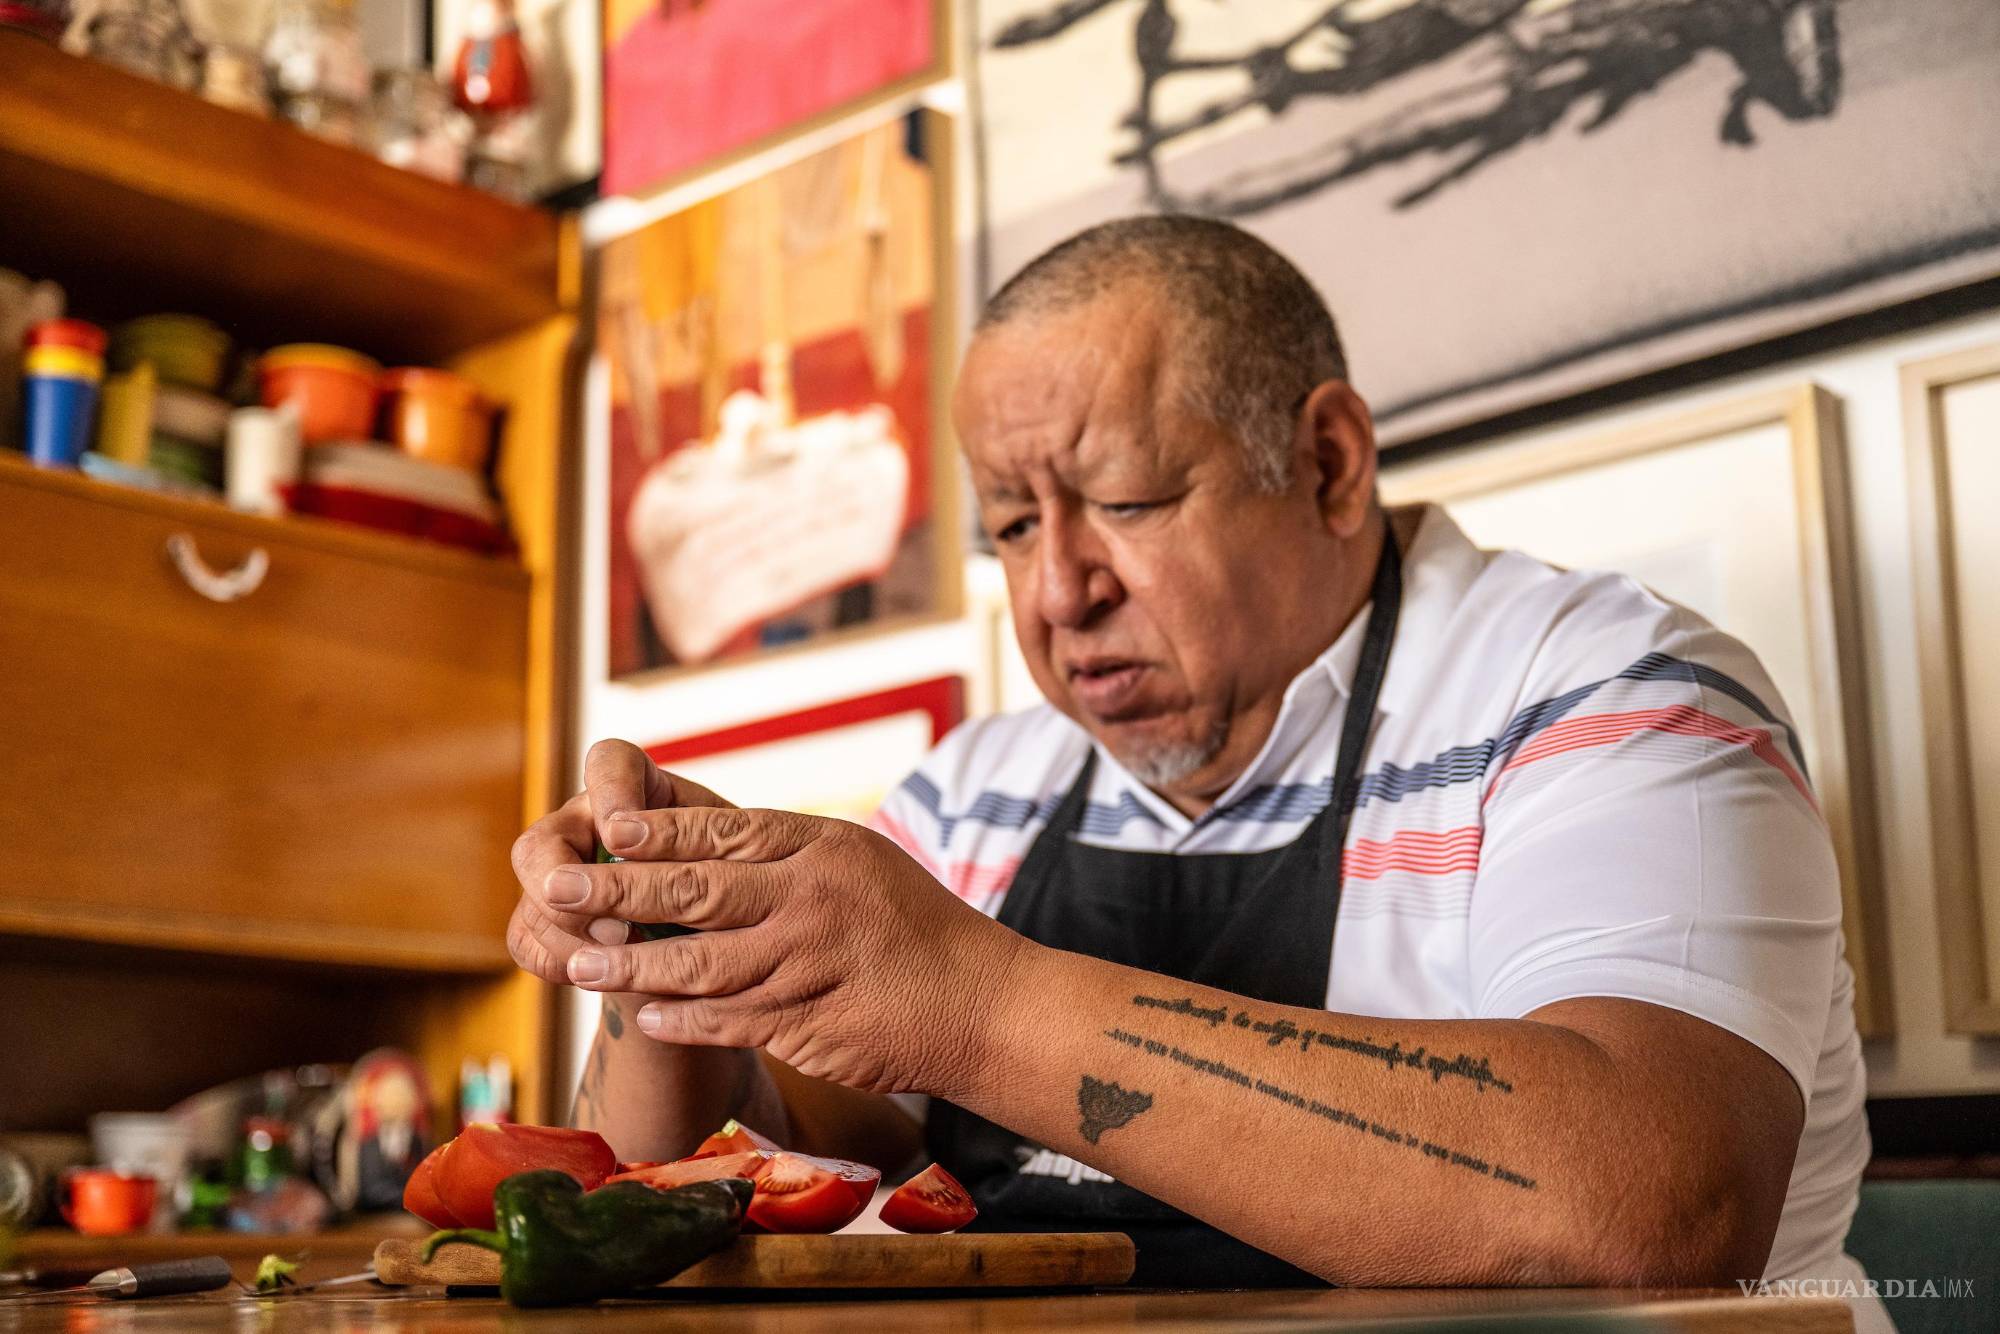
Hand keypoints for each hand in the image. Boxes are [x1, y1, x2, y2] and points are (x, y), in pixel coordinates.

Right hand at [506, 739, 731, 986]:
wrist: (714, 948)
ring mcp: (560, 869)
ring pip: (536, 893)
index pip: (609, 763)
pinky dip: (560, 961)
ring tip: (620, 959)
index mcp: (638, 791)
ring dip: (573, 933)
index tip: (622, 836)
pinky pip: (525, 938)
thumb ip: (703, 857)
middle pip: (544, 840)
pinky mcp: (543, 918)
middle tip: (618, 928)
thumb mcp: (735, 868)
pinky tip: (597, 975)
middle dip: (572, 887)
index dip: (609, 793)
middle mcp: (589, 822)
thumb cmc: (733, 892)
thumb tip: (665, 865)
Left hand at [524, 806, 1026, 1097]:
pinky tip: (645, 1017)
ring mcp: (810, 961)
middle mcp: (812, 897)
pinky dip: (683, 1019)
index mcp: (820, 847)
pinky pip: (731, 1019)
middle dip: (618, 891)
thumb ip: (786, 855)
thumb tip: (700, 842)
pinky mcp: (810, 1021)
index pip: (722, 829)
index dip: (657, 830)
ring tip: (577, 965)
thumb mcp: (858, 862)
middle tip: (556, 889)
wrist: (981, 1002)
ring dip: (631, 964)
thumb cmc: (915, 928)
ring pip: (702, 961)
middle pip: (697, 889)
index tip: (603, 825)